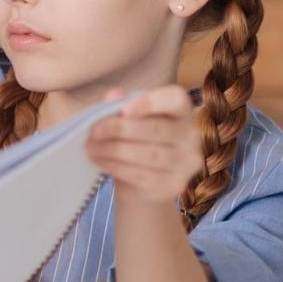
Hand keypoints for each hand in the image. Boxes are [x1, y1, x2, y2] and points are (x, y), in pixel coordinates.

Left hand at [85, 85, 203, 205]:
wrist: (140, 182)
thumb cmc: (133, 141)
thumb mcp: (125, 120)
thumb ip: (120, 106)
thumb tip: (113, 95)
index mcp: (181, 111)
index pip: (175, 99)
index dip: (150, 102)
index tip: (123, 109)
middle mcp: (191, 135)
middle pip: (156, 129)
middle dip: (118, 129)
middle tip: (94, 132)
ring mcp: (187, 163)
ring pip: (148, 154)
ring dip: (112, 150)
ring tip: (91, 148)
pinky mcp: (175, 185)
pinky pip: (143, 175)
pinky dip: (116, 167)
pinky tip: (100, 161)